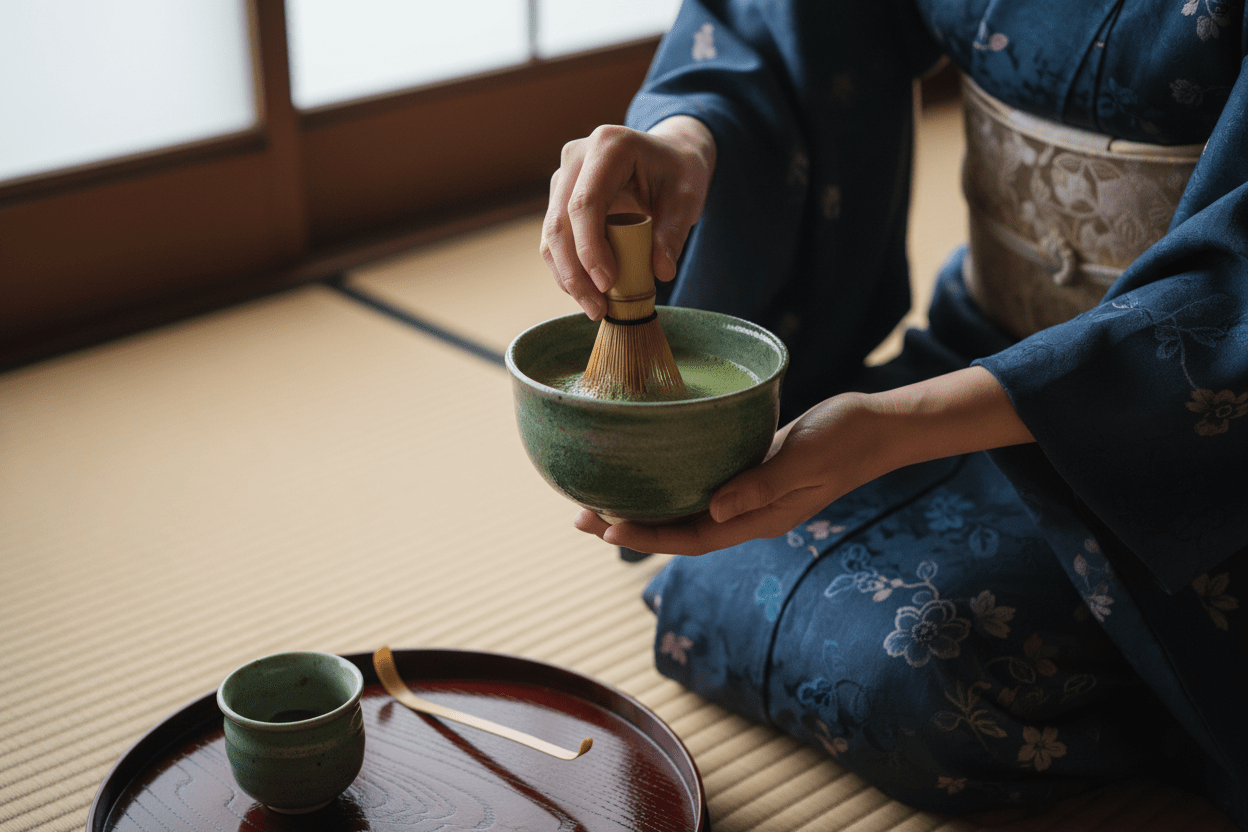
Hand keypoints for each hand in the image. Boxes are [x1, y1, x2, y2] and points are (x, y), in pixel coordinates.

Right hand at [540, 116, 715, 319]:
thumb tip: (661, 272)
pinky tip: (587, 293)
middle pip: (559, 222)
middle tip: (598, 310)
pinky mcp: (559, 197)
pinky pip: (555, 240)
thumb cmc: (678, 174)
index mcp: (609, 146)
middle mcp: (577, 157)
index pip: (585, 203)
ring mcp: (563, 176)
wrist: (668, 157)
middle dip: (574, 273)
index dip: (590, 248)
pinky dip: (568, 269)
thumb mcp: (687, 199)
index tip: (607, 285)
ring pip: (551, 235)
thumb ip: (674, 233)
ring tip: (594, 308)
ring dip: (567, 277)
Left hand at [575, 367, 1035, 554]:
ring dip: (643, 505)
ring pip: (684, 507)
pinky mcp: (749, 471)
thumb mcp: (805, 459)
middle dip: (629, 525)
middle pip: (678, 528)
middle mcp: (746, 512)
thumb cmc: (846, 439)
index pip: (691, 537)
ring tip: (597, 497)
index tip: (604, 524)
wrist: (878, 425)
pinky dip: (669, 480)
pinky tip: (647, 466)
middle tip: (579, 515)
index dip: (646, 534)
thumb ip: (763, 484)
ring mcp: (747, 494)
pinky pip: (700, 483)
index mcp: (757, 518)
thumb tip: (715, 510)